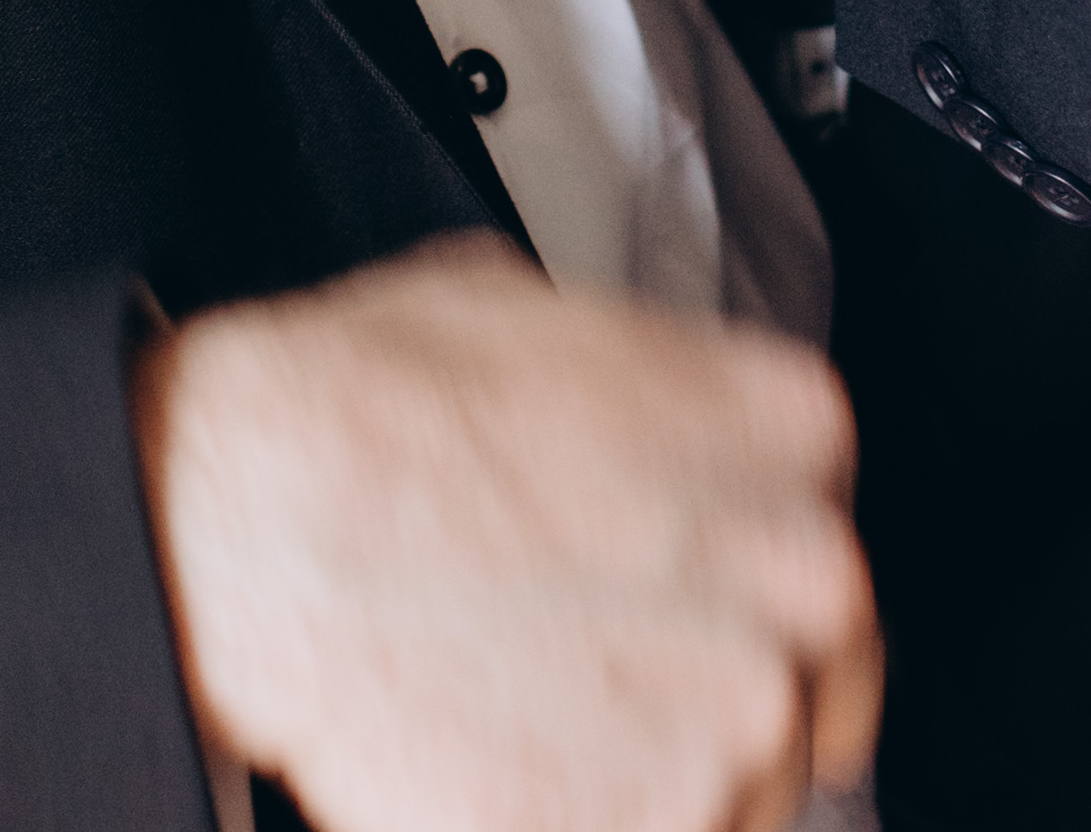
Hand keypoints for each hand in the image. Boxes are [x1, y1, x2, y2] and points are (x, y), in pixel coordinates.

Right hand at [132, 235, 879, 831]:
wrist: (257, 517)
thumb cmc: (365, 406)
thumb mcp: (537, 309)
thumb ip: (644, 384)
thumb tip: (635, 422)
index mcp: (793, 429)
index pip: (833, 554)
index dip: (747, 603)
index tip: (690, 622)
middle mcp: (805, 573)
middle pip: (813, 691)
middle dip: (715, 701)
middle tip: (600, 691)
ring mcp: (740, 716)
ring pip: (746, 796)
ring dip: (654, 780)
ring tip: (532, 726)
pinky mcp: (654, 824)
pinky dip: (576, 824)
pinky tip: (497, 769)